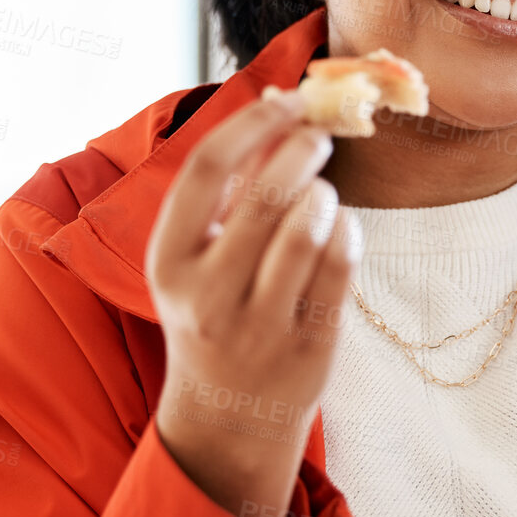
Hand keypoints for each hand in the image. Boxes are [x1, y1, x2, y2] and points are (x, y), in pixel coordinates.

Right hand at [144, 91, 360, 516]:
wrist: (226, 414)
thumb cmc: (215, 311)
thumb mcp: (196, 259)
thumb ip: (229, 191)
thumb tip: (278, 105)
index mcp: (169, 261)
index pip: (207, 169)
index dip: (253, 125)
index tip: (289, 101)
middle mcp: (209, 295)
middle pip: (267, 196)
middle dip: (303, 151)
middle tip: (319, 138)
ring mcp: (260, 325)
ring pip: (308, 229)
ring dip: (326, 195)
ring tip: (323, 194)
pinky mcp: (308, 347)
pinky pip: (341, 266)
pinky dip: (348, 233)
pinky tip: (341, 229)